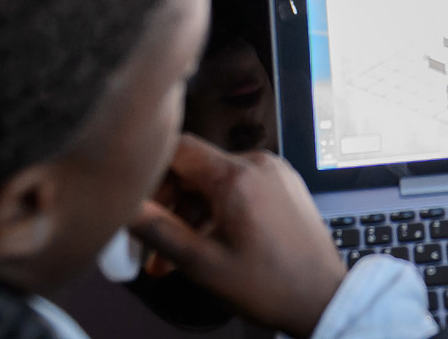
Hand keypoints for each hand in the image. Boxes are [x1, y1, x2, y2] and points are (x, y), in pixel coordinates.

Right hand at [128, 134, 345, 338]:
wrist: (322, 299)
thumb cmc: (273, 286)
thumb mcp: (203, 263)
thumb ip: (159, 230)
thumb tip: (125, 208)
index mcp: (238, 176)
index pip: (178, 148)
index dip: (149, 173)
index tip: (134, 202)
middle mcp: (259, 165)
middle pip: (195, 168)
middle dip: (168, 205)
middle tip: (149, 242)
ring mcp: (275, 174)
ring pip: (214, 182)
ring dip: (190, 215)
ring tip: (172, 259)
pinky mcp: (283, 187)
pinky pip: (238, 189)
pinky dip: (216, 212)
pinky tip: (204, 245)